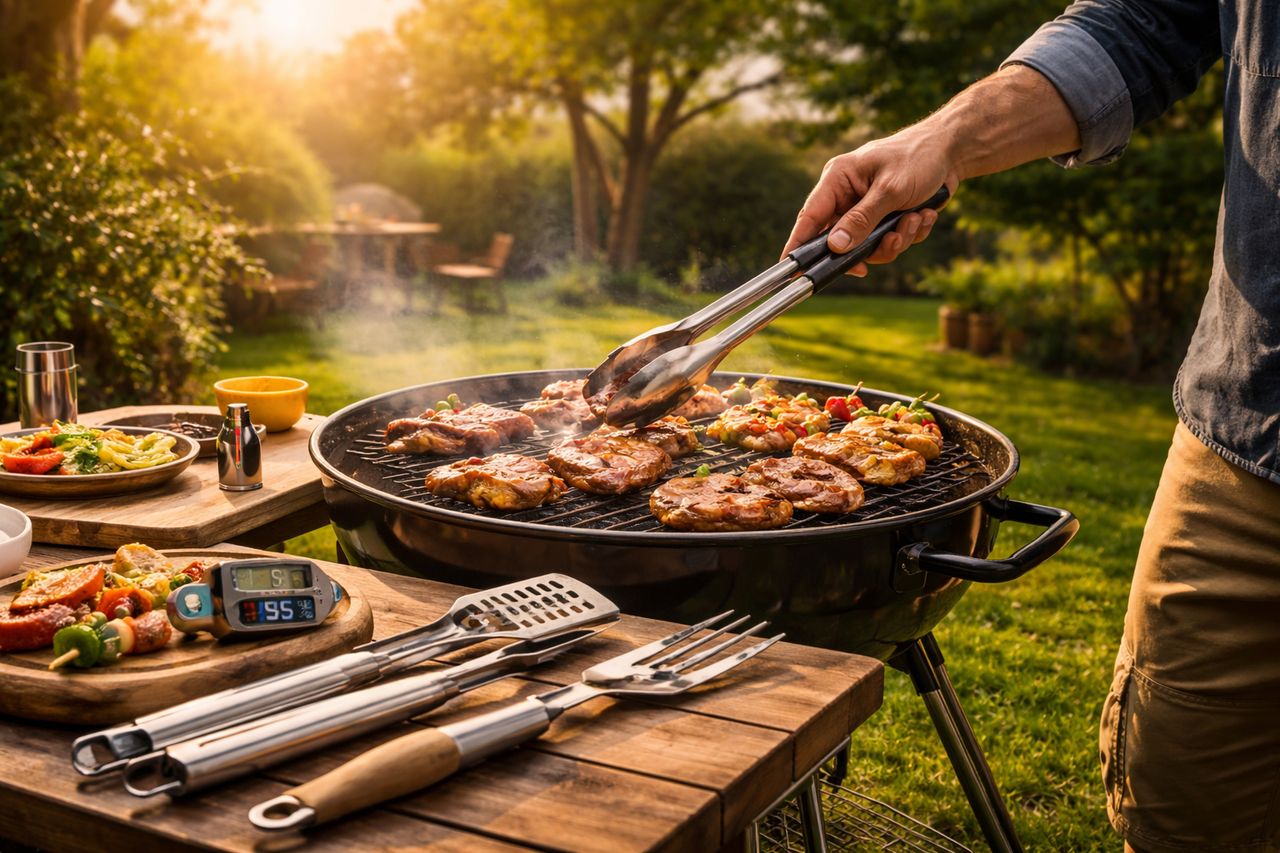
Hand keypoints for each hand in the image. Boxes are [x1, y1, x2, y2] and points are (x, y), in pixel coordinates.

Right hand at [783, 124, 959, 275]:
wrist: (953, 151)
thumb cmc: (918, 158)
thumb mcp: (889, 190)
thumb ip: (862, 219)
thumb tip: (836, 246)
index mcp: (838, 180)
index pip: (810, 217)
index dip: (799, 244)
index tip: (790, 268)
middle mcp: (848, 196)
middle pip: (841, 240)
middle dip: (870, 246)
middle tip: (891, 243)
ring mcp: (866, 209)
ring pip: (868, 246)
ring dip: (896, 240)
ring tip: (915, 220)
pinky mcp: (886, 218)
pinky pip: (888, 242)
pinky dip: (909, 234)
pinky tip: (924, 215)